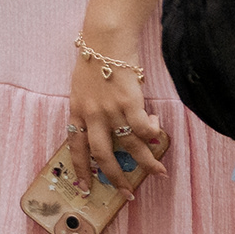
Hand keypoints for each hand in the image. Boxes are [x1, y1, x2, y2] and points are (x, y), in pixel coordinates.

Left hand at [66, 28, 164, 190]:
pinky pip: (142, 127)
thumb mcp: (82, 88)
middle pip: (101, 155)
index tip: (85, 187)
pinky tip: (158, 136)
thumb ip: (90, 109)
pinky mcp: (129, 102)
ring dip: (145, 161)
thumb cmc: (94, 60)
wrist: (105, 41)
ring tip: (158, 172)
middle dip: (114, 176)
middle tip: (126, 193)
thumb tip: (107, 127)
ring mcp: (110, 110)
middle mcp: (91, 115)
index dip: (81, 169)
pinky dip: (151, 134)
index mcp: (76, 112)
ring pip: (128, 145)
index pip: (76, 147)